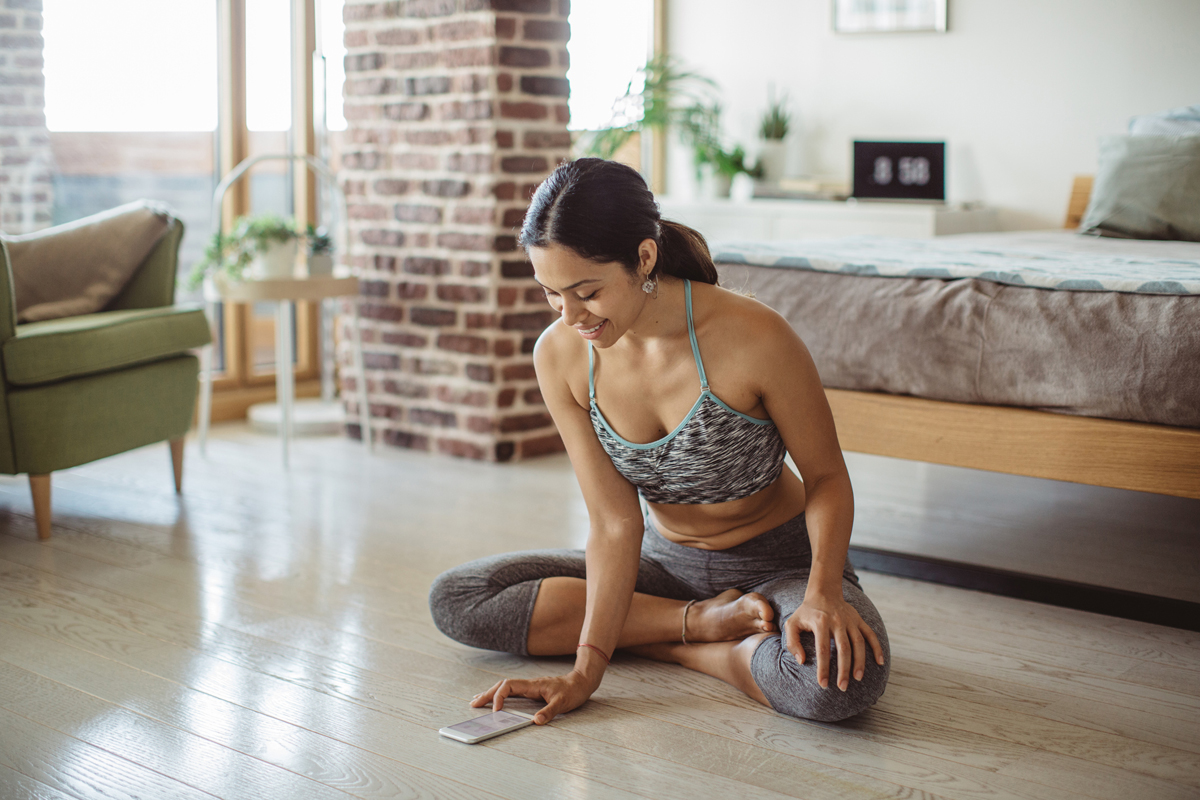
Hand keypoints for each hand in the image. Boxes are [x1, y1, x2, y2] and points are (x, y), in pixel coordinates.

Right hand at [470, 669, 598, 724]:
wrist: (581, 682)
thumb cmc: (572, 691)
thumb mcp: (562, 703)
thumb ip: (548, 712)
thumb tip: (535, 721)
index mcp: (532, 685)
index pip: (509, 686)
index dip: (499, 696)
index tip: (496, 711)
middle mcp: (528, 685)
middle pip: (502, 685)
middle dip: (487, 694)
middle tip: (473, 704)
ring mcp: (529, 687)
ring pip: (505, 687)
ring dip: (491, 694)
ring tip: (476, 701)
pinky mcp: (531, 691)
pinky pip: (511, 692)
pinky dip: (500, 696)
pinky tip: (495, 701)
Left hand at [784, 594, 884, 691]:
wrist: (823, 592)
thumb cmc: (805, 612)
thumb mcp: (792, 624)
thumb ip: (792, 642)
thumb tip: (801, 661)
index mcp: (820, 622)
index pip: (823, 649)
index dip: (823, 668)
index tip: (823, 684)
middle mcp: (837, 621)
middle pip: (843, 649)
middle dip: (844, 670)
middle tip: (843, 687)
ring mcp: (850, 620)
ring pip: (858, 643)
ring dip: (860, 661)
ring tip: (858, 678)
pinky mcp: (859, 620)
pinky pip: (870, 634)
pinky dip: (877, 647)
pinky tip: (880, 662)